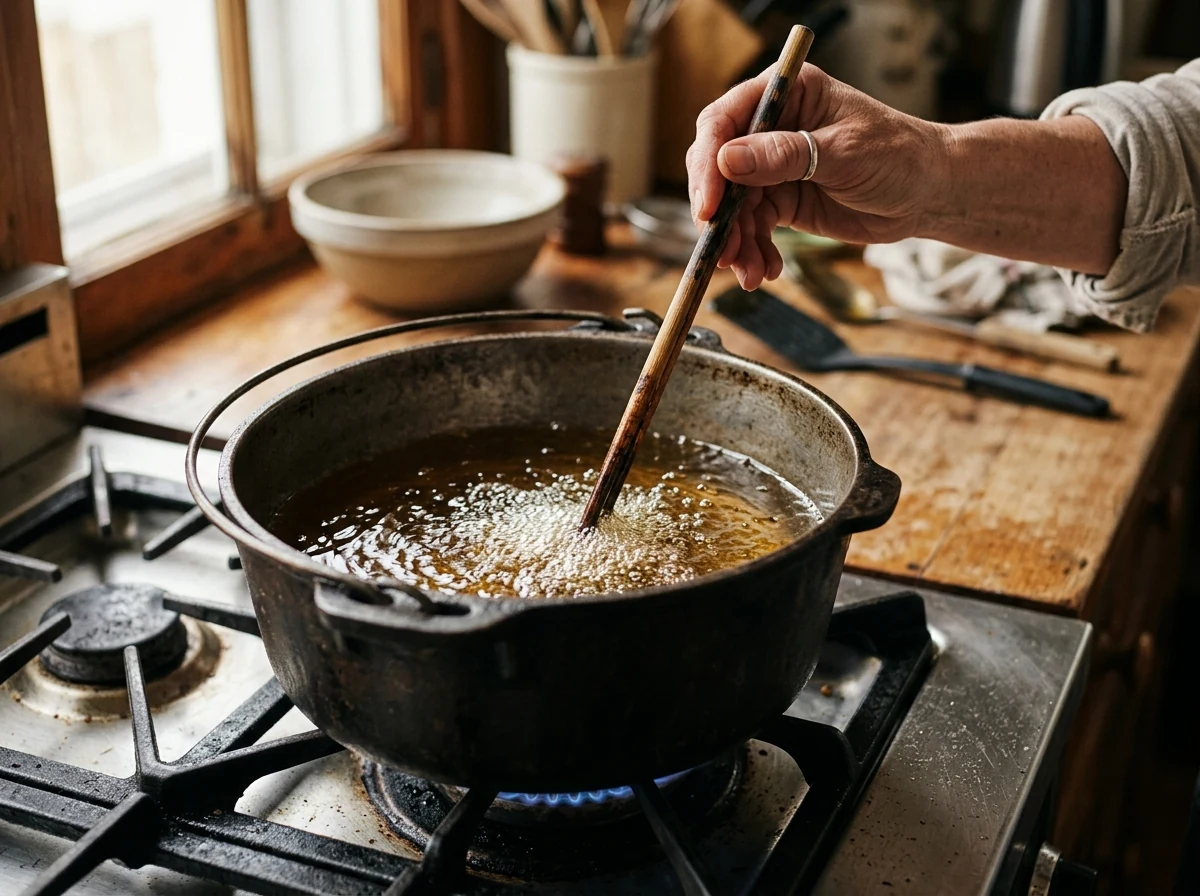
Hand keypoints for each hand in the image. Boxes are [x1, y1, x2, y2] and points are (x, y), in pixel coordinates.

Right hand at [686, 63, 948, 289]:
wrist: (928, 192)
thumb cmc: (899, 155)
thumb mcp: (844, 152)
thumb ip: (786, 155)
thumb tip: (728, 160)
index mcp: (787, 94)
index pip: (724, 122)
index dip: (708, 164)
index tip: (708, 205)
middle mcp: (772, 127)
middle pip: (718, 168)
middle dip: (718, 213)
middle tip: (722, 249)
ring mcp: (773, 166)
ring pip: (732, 206)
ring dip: (736, 242)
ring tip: (748, 271)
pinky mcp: (781, 199)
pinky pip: (753, 227)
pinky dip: (754, 251)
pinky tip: (766, 269)